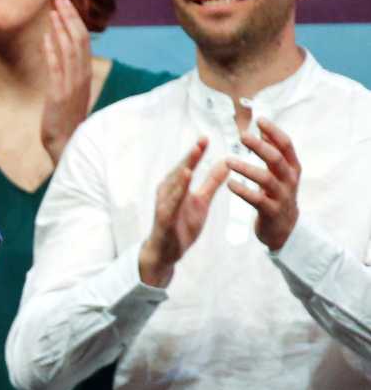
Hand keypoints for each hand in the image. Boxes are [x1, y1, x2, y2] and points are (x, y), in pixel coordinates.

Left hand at [39, 0, 92, 164]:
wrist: (67, 146)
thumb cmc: (66, 120)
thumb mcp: (69, 90)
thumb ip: (66, 70)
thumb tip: (57, 47)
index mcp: (85, 74)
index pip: (83, 41)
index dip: (74, 21)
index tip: (65, 6)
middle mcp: (82, 77)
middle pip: (80, 40)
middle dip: (70, 18)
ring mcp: (73, 85)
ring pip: (70, 50)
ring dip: (61, 28)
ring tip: (53, 11)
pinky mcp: (60, 95)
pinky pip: (57, 68)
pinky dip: (52, 51)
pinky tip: (45, 37)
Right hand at [139, 138, 228, 286]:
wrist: (166, 252)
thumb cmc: (181, 225)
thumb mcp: (201, 202)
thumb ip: (211, 183)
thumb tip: (225, 163)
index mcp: (176, 186)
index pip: (188, 165)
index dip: (197, 152)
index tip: (206, 137)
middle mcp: (167, 191)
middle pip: (181, 169)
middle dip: (192, 154)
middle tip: (203, 138)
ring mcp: (164, 203)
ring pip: (175, 182)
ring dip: (185, 166)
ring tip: (195, 153)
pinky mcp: (164, 216)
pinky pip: (172, 200)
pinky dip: (178, 188)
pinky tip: (186, 177)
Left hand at [225, 118, 300, 250]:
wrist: (284, 229)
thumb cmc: (278, 194)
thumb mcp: (279, 173)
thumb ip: (273, 152)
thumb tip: (262, 129)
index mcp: (292, 167)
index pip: (286, 145)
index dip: (274, 132)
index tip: (259, 120)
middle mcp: (290, 180)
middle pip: (276, 159)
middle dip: (260, 146)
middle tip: (242, 136)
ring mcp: (282, 196)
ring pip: (266, 179)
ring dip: (246, 168)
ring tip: (228, 161)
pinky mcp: (271, 211)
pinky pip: (257, 199)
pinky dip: (243, 191)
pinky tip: (230, 184)